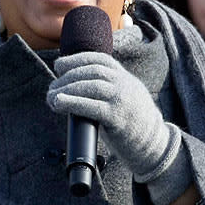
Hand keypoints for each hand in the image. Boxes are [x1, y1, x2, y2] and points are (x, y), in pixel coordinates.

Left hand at [47, 51, 177, 182]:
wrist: (154, 145)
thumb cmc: (134, 124)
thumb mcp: (126, 97)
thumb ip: (108, 89)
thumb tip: (76, 87)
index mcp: (125, 78)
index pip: (99, 59)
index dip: (77, 59)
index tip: (59, 65)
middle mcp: (124, 85)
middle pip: (92, 71)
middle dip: (67, 77)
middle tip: (51, 88)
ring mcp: (122, 100)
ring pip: (91, 85)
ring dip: (66, 89)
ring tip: (51, 97)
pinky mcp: (117, 118)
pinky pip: (92, 106)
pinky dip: (73, 103)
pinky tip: (59, 104)